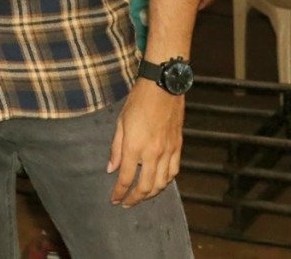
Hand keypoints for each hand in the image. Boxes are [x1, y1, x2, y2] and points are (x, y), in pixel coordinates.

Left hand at [108, 80, 184, 206]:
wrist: (163, 87)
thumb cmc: (138, 101)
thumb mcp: (120, 123)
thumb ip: (116, 149)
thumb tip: (111, 168)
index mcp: (134, 147)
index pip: (126, 178)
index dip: (119, 193)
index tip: (114, 200)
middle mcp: (152, 153)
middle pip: (146, 187)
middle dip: (135, 199)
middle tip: (127, 203)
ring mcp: (168, 151)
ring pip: (162, 183)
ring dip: (152, 194)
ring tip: (142, 196)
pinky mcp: (178, 147)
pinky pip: (174, 171)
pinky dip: (166, 181)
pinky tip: (160, 182)